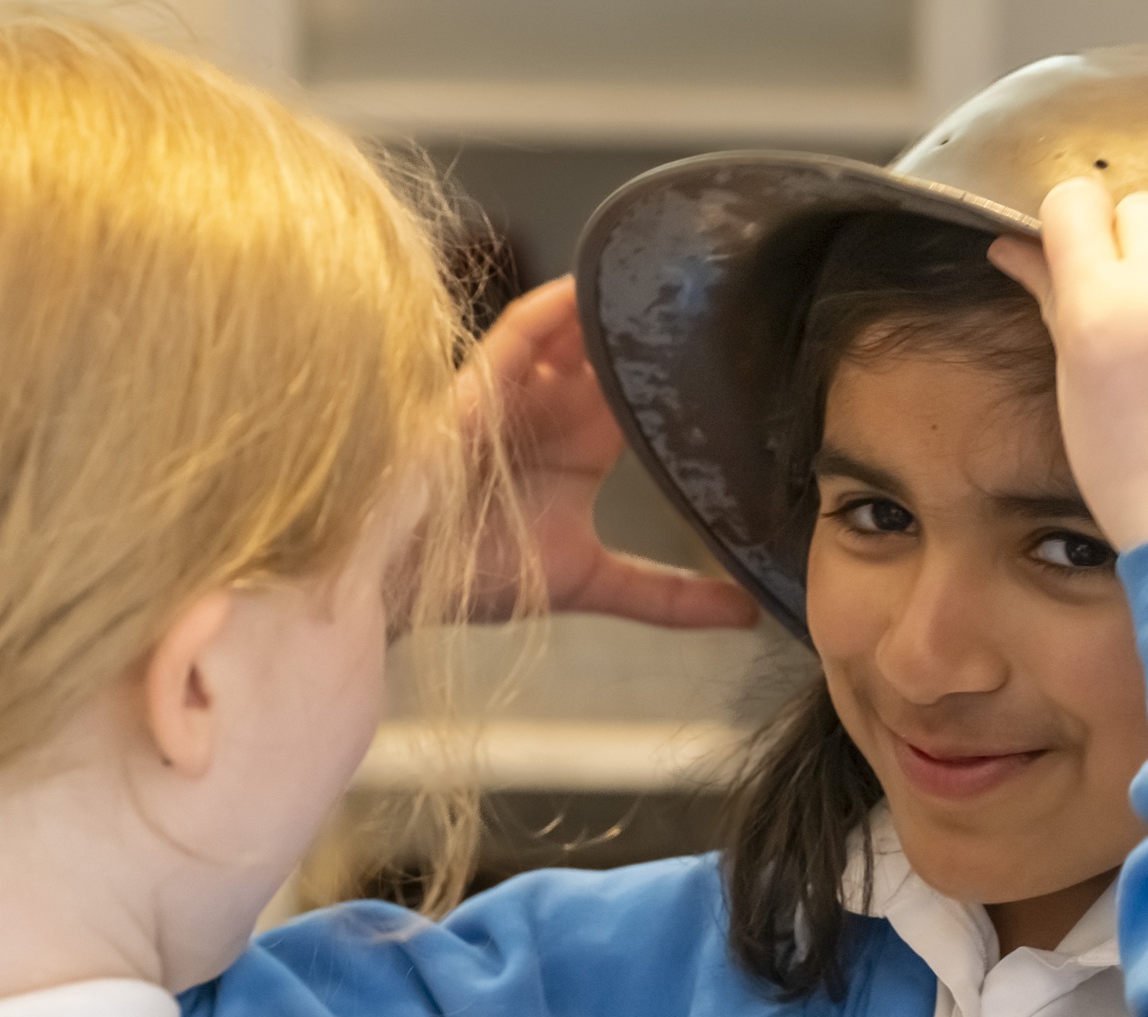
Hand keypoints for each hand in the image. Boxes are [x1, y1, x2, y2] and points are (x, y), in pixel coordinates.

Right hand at [460, 277, 757, 627]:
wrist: (396, 584)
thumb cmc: (477, 576)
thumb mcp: (594, 582)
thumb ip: (669, 597)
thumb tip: (749, 611)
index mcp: (579, 447)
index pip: (645, 396)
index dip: (688, 374)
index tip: (751, 355)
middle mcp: (550, 410)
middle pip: (616, 352)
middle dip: (660, 326)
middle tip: (724, 297)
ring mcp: (515, 391)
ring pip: (575, 331)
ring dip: (616, 307)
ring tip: (671, 274)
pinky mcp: (478, 384)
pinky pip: (522, 329)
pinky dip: (556, 306)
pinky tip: (595, 286)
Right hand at [990, 180, 1147, 550]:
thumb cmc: (1137, 477)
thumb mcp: (1076, 387)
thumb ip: (1050, 301)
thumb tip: (1014, 247)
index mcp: (1097, 311)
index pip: (1075, 202)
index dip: (1074, 221)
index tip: (1082, 249)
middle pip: (1141, 205)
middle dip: (1134, 241)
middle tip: (1138, 297)